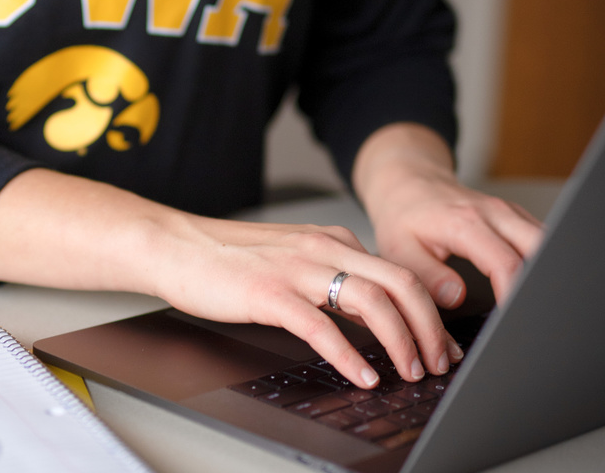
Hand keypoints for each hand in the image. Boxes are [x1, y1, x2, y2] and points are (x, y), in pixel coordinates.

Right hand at [144, 214, 463, 388]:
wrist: (175, 245)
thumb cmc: (227, 258)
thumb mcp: (293, 258)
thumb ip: (333, 278)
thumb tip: (370, 315)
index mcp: (333, 241)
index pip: (400, 274)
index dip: (431, 314)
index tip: (442, 344)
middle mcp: (322, 249)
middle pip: (401, 284)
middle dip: (430, 328)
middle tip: (438, 362)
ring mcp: (296, 270)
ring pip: (372, 302)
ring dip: (400, 341)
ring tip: (409, 370)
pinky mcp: (269, 294)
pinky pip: (322, 327)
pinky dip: (350, 356)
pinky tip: (362, 375)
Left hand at [353, 124, 543, 307]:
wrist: (409, 184)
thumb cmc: (403, 216)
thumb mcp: (400, 250)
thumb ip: (428, 276)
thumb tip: (456, 297)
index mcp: (465, 223)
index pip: (505, 264)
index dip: (512, 295)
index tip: (510, 319)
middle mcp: (494, 214)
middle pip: (540, 249)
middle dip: (539, 283)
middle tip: (527, 313)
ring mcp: (508, 213)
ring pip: (547, 241)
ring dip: (545, 271)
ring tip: (529, 301)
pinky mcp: (514, 216)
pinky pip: (541, 238)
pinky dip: (542, 260)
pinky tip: (531, 281)